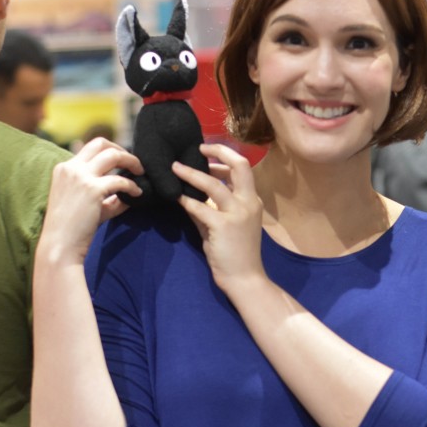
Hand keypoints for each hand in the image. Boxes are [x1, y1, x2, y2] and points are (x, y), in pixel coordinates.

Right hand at [38, 138, 143, 264]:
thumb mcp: (85, 204)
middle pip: (101, 143)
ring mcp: (81, 177)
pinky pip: (120, 180)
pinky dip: (132, 185)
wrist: (60, 246)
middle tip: (135, 163)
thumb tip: (128, 192)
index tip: (123, 161)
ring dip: (131, 161)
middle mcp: (71, 167)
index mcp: (64, 168)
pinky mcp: (92, 189)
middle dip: (122, 149)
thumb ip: (104, 195)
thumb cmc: (72, 229)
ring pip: (113, 155)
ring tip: (141, 173)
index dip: (110, 150)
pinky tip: (137, 193)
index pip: (90, 147)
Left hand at [174, 144, 265, 296]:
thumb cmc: (236, 254)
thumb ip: (210, 209)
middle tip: (198, 147)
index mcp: (251, 200)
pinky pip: (199, 207)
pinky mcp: (223, 226)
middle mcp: (248, 202)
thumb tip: (189, 195)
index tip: (208, 153)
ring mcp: (237, 213)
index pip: (241, 169)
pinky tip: (175, 197)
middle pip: (239, 165)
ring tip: (175, 168)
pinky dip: (186, 201)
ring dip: (191, 174)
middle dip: (218, 151)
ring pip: (213, 184)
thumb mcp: (223, 226)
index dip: (224, 157)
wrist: (244, 279)